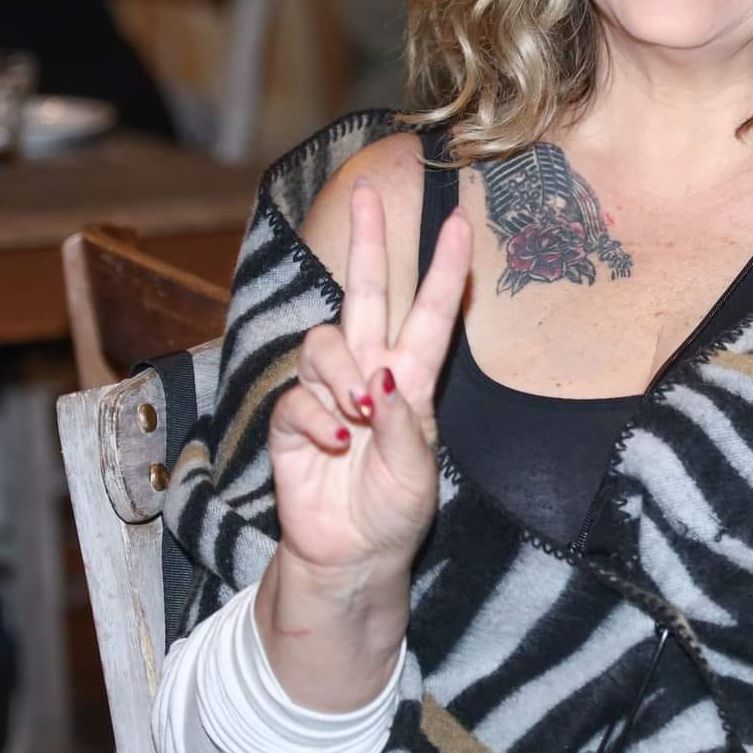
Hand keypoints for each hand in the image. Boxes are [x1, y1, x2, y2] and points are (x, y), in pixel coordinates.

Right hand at [268, 180, 471, 583]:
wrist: (352, 556)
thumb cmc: (394, 512)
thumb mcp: (417, 475)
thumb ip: (404, 427)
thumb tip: (382, 377)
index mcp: (413, 381)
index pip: (431, 314)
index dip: (444, 268)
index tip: (460, 221)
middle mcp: (371, 374)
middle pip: (367, 293)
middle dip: (370, 243)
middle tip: (369, 195)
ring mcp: (329, 393)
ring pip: (325, 341)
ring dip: (341, 373)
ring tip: (357, 416)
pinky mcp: (293, 420)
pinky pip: (297, 396)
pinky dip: (316, 417)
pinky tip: (334, 444)